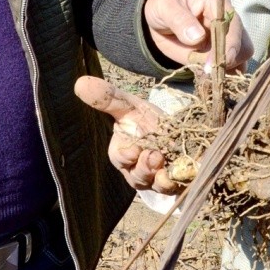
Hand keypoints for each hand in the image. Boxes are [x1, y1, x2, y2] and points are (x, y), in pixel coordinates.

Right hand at [75, 76, 180, 194]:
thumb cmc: (146, 120)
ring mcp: (159, 179)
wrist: (176, 128)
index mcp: (123, 153)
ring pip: (159, 186)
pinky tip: (190, 173)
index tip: (133, 150)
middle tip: (155, 156)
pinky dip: (184, 181)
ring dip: (163, 179)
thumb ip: (108, 98)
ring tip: (169, 168)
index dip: (126, 156)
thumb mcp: (130, 106)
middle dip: (146, 168)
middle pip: (139, 177)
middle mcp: (139, 171)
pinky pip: (181, 187)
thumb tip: (80, 83)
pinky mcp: (181, 182)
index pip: (120, 158)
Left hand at [143, 0, 252, 70]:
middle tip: (209, 71)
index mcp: (218, 5)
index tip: (218, 62)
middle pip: (243, 45)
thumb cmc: (164, 7)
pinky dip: (220, 76)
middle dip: (230, 61)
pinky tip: (205, 77)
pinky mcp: (220, 55)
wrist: (160, 20)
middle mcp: (228, 22)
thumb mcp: (165, 7)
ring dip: (226, 71)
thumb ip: (179, 19)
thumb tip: (197, 36)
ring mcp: (226, 40)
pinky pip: (228, 69)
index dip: (230, 44)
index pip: (233, 25)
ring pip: (240, 60)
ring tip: (205, 74)